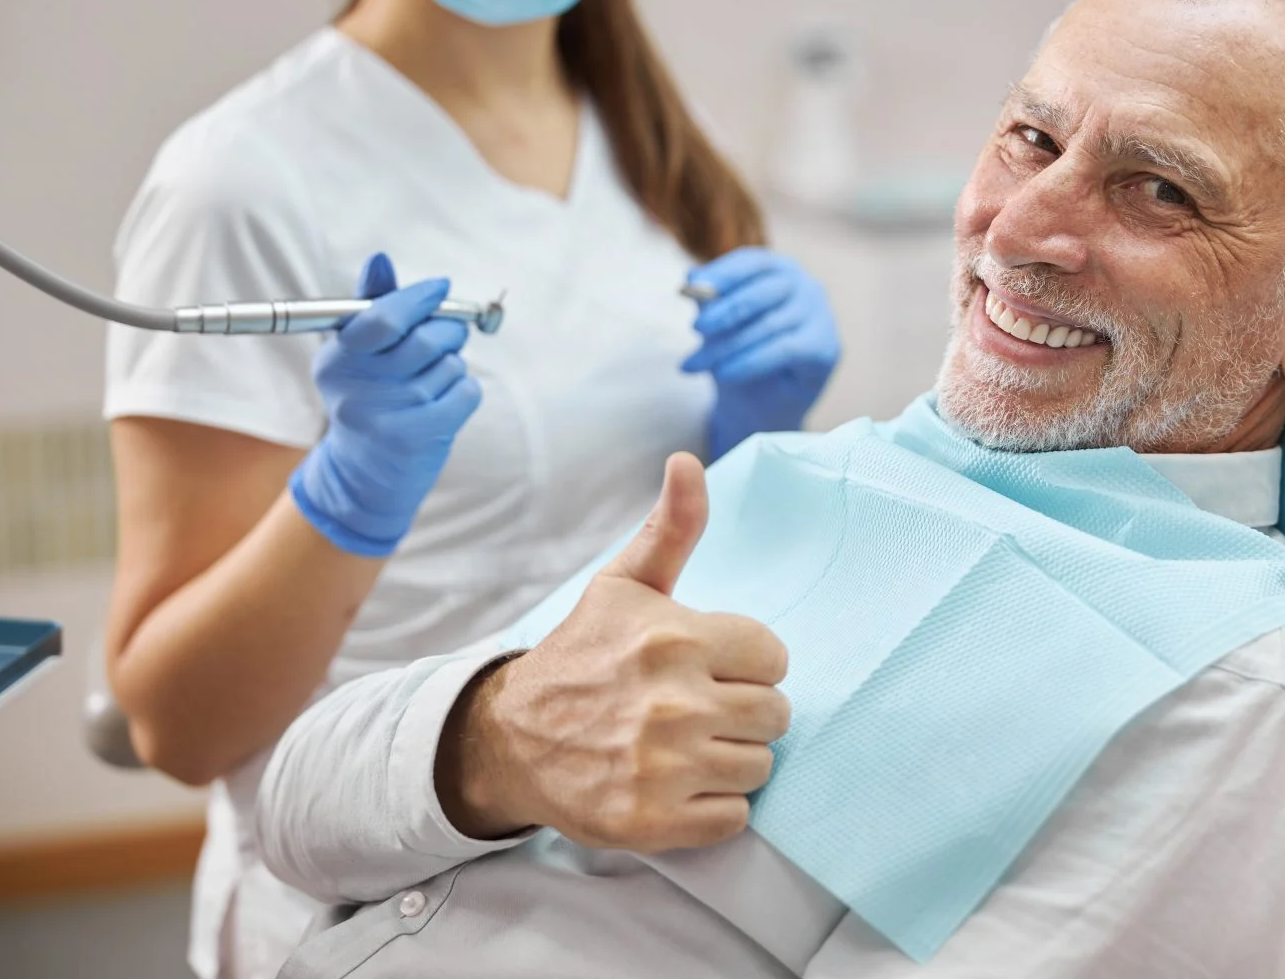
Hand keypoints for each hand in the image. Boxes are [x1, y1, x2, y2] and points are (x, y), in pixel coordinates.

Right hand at [289, 254, 482, 557]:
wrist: (365, 475)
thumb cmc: (370, 397)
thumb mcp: (359, 354)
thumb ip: (373, 306)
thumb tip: (379, 259)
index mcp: (336, 359)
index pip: (382, 318)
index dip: (418, 298)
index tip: (441, 287)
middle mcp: (355, 388)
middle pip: (425, 339)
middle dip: (448, 331)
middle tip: (448, 336)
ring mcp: (385, 416)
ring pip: (450, 366)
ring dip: (452, 367)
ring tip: (432, 383)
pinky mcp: (416, 438)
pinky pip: (465, 392)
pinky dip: (464, 392)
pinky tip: (444, 403)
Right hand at [438, 453, 791, 850]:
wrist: (509, 737)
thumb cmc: (581, 655)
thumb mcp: (624, 585)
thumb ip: (671, 527)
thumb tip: (688, 461)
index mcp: (675, 638)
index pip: (774, 657)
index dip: (748, 663)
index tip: (713, 668)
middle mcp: (674, 703)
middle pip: (775, 715)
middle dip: (746, 712)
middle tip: (703, 709)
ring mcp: (664, 767)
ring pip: (759, 766)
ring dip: (732, 758)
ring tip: (690, 746)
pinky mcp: (653, 822)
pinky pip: (734, 817)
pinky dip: (715, 806)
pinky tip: (681, 783)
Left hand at [682, 248, 840, 459]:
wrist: (763, 404)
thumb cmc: (741, 353)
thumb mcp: (720, 324)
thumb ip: (711, 301)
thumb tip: (692, 279)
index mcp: (781, 270)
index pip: (752, 262)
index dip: (721, 272)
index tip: (690, 286)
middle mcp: (807, 286)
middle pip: (761, 292)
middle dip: (724, 311)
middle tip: (695, 328)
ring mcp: (821, 315)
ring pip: (768, 325)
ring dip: (726, 346)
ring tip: (694, 364)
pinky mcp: (825, 347)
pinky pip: (784, 350)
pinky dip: (749, 362)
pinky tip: (724, 373)